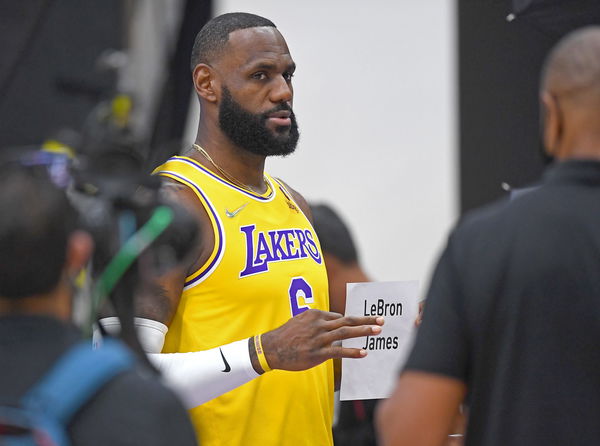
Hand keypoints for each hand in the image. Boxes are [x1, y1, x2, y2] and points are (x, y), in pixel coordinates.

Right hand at [259, 309, 383, 371]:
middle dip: (366, 319)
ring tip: (378, 331)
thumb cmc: (286, 336)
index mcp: (315, 314)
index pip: (339, 316)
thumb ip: (315, 320)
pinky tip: (364, 352)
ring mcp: (318, 338)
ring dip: (363, 331)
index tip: (365, 322)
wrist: (271, 349)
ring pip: (345, 332)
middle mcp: (319, 324)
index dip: (352, 321)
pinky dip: (352, 351)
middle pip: (347, 320)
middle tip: (381, 320)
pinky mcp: (317, 353)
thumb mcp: (300, 320)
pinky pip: (338, 350)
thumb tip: (329, 320)